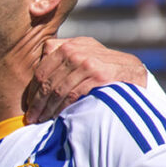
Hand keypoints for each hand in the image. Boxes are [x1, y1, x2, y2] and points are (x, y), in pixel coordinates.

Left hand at [24, 37, 146, 123]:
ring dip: (48, 108)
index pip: (43, 68)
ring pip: (58, 89)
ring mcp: (89, 62)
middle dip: (38, 102)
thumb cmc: (106, 69)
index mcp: (71, 45)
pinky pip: (73, 95)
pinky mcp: (99, 76)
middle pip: (48, 80)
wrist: (137, 74)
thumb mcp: (86, 55)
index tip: (29, 105)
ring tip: (42, 121)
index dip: (33, 90)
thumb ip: (64, 56)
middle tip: (32, 118)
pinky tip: (59, 117)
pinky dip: (63, 108)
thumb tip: (39, 61)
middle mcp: (78, 50)